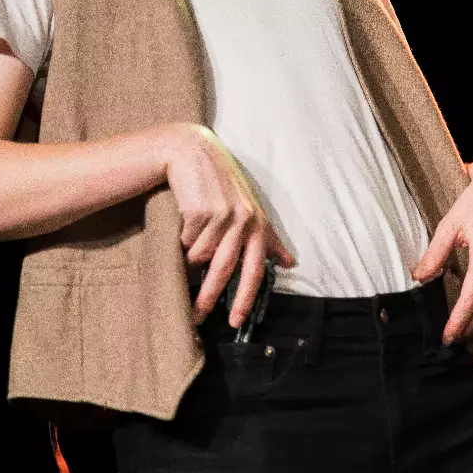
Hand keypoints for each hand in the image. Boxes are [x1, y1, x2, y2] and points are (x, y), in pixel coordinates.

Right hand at [164, 123, 295, 328]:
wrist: (194, 152)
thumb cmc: (222, 183)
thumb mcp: (250, 207)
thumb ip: (268, 236)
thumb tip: (290, 263)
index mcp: (258, 224)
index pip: (256, 268)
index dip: (246, 297)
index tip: (236, 320)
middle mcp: (243, 221)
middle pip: (225, 270)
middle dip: (210, 296)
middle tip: (199, 315)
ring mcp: (221, 216)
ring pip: (200, 258)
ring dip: (190, 260)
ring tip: (186, 249)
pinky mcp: (199, 212)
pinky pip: (186, 242)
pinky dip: (182, 240)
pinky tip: (184, 223)